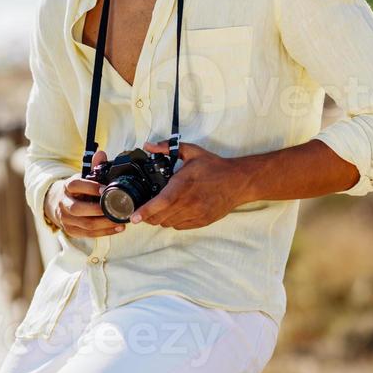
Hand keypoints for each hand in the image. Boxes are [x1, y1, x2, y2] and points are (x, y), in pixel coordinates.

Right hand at [44, 150, 125, 237]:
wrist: (57, 203)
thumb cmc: (76, 190)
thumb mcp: (82, 177)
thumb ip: (93, 167)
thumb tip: (101, 154)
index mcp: (67, 187)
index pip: (76, 185)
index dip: (90, 187)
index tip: (106, 189)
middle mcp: (63, 203)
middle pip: (78, 208)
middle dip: (99, 209)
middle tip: (117, 208)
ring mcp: (66, 219)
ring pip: (85, 224)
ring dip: (105, 223)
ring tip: (121, 219)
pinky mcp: (71, 231)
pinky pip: (89, 234)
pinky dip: (105, 232)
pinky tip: (117, 228)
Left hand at [129, 140, 249, 229]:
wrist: (238, 181)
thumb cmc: (214, 166)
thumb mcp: (191, 151)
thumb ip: (167, 148)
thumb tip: (148, 146)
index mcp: (183, 184)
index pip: (161, 202)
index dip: (145, 211)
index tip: (134, 216)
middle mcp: (189, 202)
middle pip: (160, 217)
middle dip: (148, 216)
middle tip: (143, 210)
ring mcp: (196, 214)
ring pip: (168, 223)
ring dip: (160, 219)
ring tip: (159, 209)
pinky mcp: (201, 221)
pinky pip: (179, 227)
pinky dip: (172, 222)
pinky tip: (174, 211)